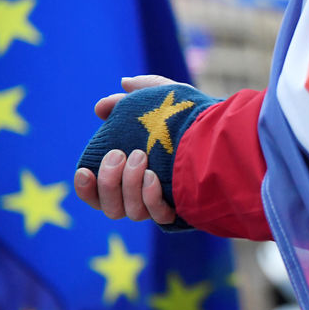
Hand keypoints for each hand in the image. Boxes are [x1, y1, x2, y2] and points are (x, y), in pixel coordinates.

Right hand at [74, 75, 188, 223]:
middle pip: (109, 207)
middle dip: (108, 180)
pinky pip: (156, 216)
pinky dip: (149, 197)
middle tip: (122, 155)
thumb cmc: (192, 116)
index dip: (85, 187)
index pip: (97, 194)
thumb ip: (137, 93)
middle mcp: (144, 195)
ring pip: (128, 212)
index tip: (85, 169)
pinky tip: (155, 178)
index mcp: (130, 175)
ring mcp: (162, 204)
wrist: (223, 133)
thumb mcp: (164, 96)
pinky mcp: (180, 211)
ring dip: (129, 184)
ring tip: (143, 157)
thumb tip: (109, 99)